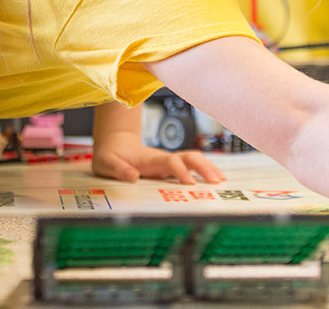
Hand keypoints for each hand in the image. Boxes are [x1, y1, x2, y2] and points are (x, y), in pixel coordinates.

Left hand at [91, 131, 225, 184]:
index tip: (190, 183)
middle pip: (189, 157)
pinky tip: (214, 179)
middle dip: (204, 167)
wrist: (114, 145)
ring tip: (222, 181)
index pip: (171, 162)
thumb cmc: (110, 156)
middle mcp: (163, 159)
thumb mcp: (107, 164)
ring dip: (208, 168)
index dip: (181, 171)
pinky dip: (205, 170)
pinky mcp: (170, 166)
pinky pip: (191, 166)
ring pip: (194, 159)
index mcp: (150, 160)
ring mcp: (168, 162)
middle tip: (217, 182)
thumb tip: (134, 177)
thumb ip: (119, 170)